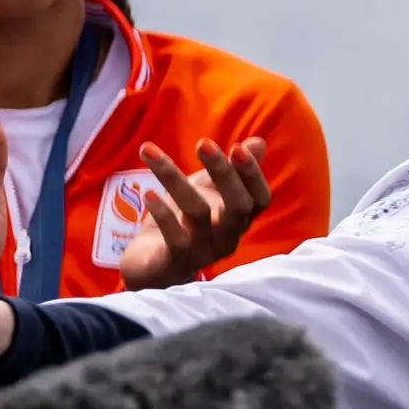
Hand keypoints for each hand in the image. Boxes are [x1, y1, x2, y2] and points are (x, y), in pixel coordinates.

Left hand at [118, 137, 271, 288]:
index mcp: (239, 220)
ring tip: (150, 151)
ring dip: (175, 179)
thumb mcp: (208, 192)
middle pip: (237, 207)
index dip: (252, 175)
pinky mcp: (176, 261)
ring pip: (198, 213)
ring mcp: (203, 251)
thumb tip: (258, 142)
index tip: (237, 146)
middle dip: (223, 173)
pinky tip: (148, 193)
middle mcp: (228, 237)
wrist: (152, 266)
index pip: (260, 199)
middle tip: (202, 143)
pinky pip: (175, 237)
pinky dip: (162, 214)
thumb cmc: (184, 224)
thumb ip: (231, 170)